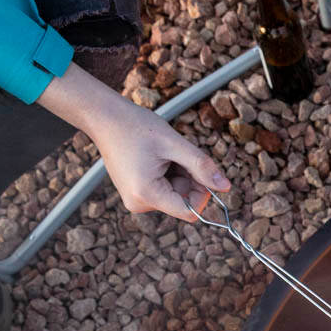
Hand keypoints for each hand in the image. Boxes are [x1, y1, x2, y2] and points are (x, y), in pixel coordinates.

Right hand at [38, 65, 230, 222]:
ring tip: (163, 153)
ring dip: (179, 174)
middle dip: (189, 179)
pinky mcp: (135, 193)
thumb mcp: (175, 144)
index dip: (203, 195)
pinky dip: (168, 174)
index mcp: (146, 194)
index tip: (203, 172)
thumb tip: (226, 187)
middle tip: (178, 153)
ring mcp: (136, 200)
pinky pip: (164, 189)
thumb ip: (202, 166)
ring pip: (175, 194)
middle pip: (182, 202)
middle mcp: (139, 204)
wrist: (104, 118)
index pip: (189, 212)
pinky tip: (156, 157)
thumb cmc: (136, 127)